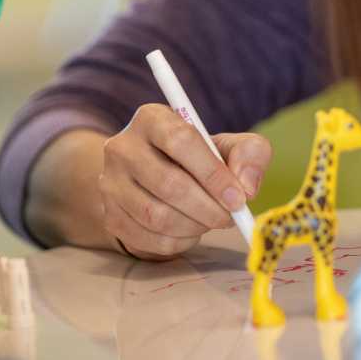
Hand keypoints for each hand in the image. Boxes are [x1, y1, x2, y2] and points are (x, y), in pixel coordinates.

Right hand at [100, 103, 271, 259]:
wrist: (160, 177)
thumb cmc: (201, 158)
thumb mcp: (230, 146)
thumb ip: (250, 155)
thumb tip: (246, 187)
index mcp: (152, 118)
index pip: (180, 141)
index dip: (213, 173)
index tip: (238, 197)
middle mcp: (122, 147)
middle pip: (169, 183)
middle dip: (208, 207)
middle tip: (230, 217)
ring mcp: (110, 183)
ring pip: (156, 216)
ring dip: (195, 226)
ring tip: (211, 220)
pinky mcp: (110, 216)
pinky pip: (148, 238)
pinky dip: (178, 241)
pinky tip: (191, 230)